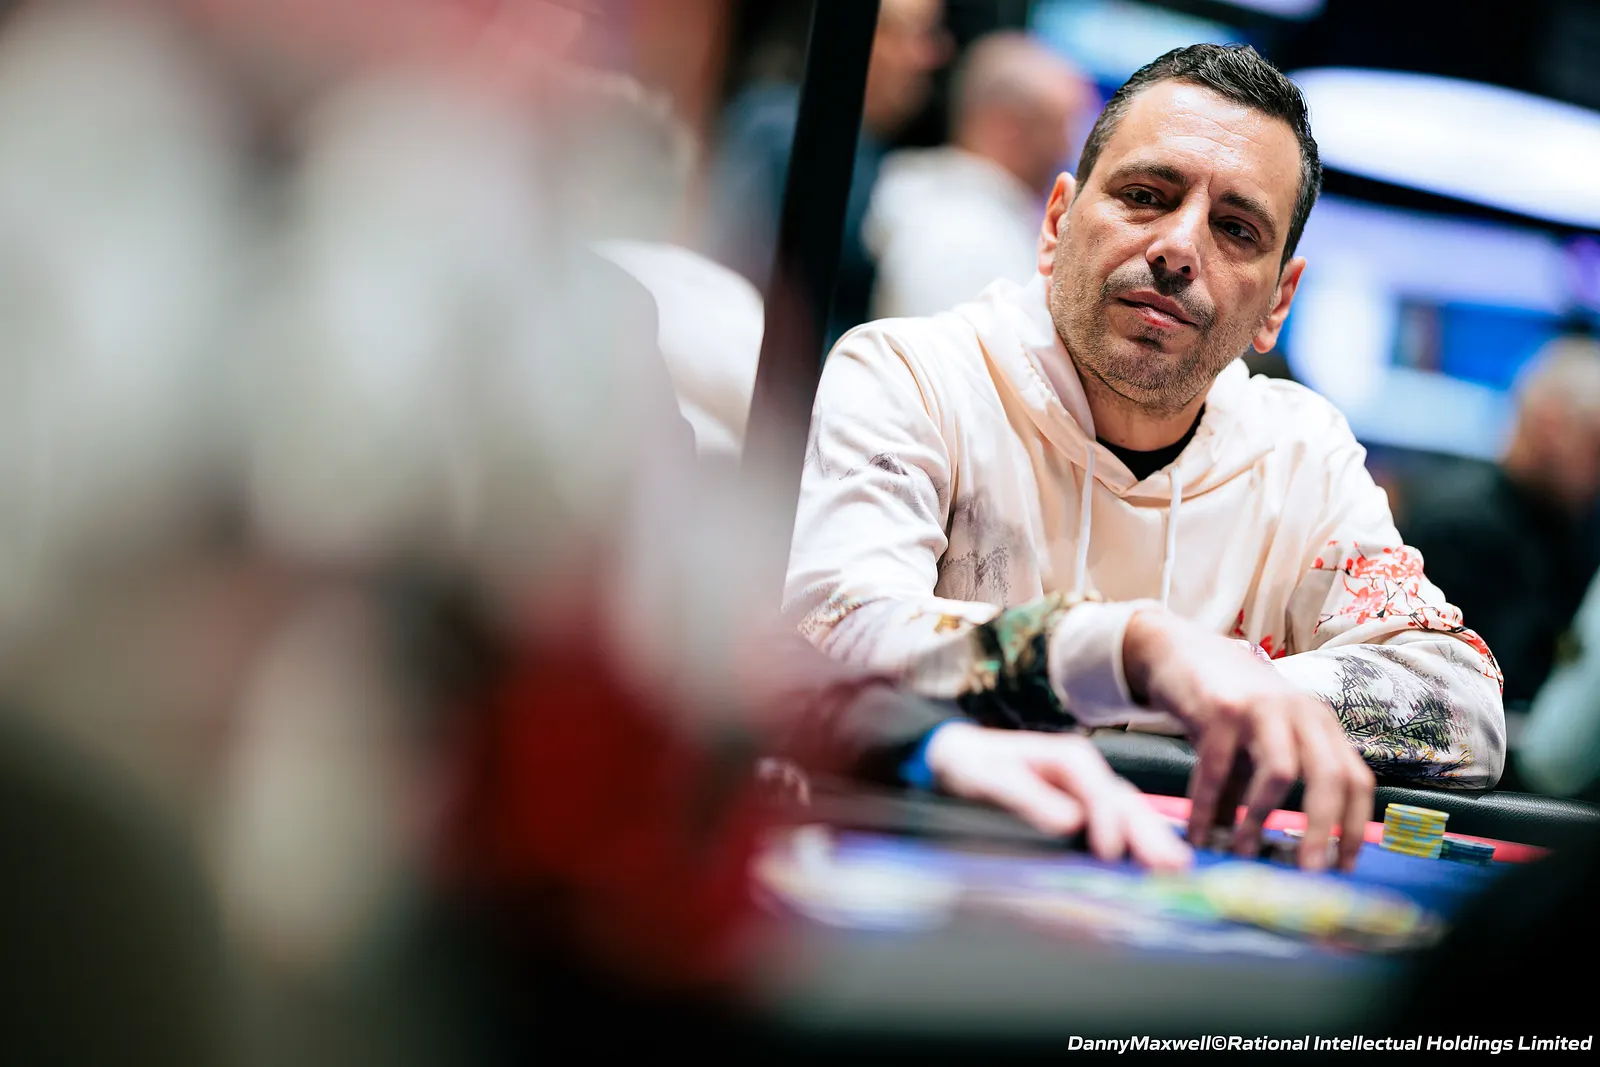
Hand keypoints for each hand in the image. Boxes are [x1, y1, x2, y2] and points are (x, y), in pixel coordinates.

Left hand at [923, 723, 1191, 871]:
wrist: (953, 759)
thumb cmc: (968, 765)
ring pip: (1130, 815)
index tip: (1111, 856)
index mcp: (1069, 760)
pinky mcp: (1085, 811)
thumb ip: (1023, 796)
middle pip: (1127, 803)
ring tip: (1178, 871)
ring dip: (1153, 842)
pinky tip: (1151, 868)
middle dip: (1151, 835)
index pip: (1100, 793)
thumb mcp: (985, 777)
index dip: (1108, 823)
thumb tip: (1068, 823)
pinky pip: (1117, 827)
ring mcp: (1089, 792)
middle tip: (1175, 868)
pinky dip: (1137, 847)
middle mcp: (1087, 774)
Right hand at [1122, 610, 1374, 871]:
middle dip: (1322, 830)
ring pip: (1280, 772)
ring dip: (1260, 819)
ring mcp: (1263, 708)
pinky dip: (1207, 807)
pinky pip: (1218, 769)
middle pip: (1330, 776)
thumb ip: (1260, 790)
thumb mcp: (1255, 745)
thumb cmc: (1225, 708)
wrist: (1181, 651)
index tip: (1343, 868)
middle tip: (1307, 873)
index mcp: (1320, 726)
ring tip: (1241, 853)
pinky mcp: (1221, 708)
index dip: (1354, 827)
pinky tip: (1198, 833)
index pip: (1356, 779)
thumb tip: (1253, 854)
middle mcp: (1301, 713)